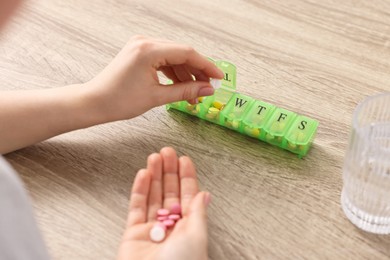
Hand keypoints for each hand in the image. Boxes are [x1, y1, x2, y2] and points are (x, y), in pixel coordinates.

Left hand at [84, 35, 223, 121]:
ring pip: (174, 57)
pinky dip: (174, 72)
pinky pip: (164, 59)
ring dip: (186, 73)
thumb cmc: (118, 100)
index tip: (218, 77)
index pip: (187, 53)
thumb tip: (207, 90)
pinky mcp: (140, 53)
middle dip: (197, 71)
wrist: (95, 102)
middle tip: (208, 87)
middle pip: (182, 53)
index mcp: (148, 50)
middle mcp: (145, 42)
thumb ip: (185, 91)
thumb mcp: (156, 97)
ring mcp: (141, 46)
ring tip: (195, 93)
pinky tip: (181, 85)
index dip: (206, 66)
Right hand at [117, 147, 210, 259]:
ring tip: (155, 157)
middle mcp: (171, 226)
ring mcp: (152, 228)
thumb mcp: (197, 236)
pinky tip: (143, 174)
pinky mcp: (133, 233)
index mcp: (189, 226)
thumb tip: (205, 194)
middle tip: (167, 151)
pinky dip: (139, 189)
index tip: (185, 159)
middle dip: (169, 171)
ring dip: (154, 175)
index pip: (188, 195)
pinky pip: (136, 207)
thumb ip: (198, 213)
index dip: (187, 177)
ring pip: (153, 196)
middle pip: (169, 192)